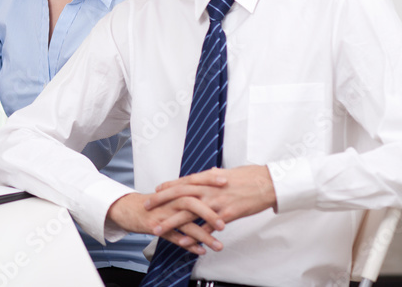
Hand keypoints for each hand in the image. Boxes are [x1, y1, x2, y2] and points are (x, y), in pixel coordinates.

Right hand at [107, 191, 224, 255]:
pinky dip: (188, 245)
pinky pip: (174, 237)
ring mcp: (163, 214)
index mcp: (175, 190)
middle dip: (208, 214)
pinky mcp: (156, 227)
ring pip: (184, 224)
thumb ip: (190, 187)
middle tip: (224, 224)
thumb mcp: (171, 191)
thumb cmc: (154, 201)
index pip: (193, 181)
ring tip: (218, 245)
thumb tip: (210, 174)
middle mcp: (170, 200)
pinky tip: (200, 251)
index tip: (225, 181)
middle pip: (191, 203)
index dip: (208, 181)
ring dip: (202, 235)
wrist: (128, 208)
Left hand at [145, 165, 276, 231]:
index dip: (168, 186)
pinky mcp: (226, 215)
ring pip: (188, 212)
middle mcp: (208, 189)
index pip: (183, 181)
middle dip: (160, 201)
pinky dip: (195, 235)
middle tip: (146, 207)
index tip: (156, 190)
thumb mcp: (227, 173)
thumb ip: (214, 176)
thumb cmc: (249, 177)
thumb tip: (208, 174)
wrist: (267, 183)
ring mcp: (216, 202)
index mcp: (208, 178)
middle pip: (179, 195)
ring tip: (158, 228)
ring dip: (171, 222)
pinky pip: (207, 227)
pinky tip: (184, 242)